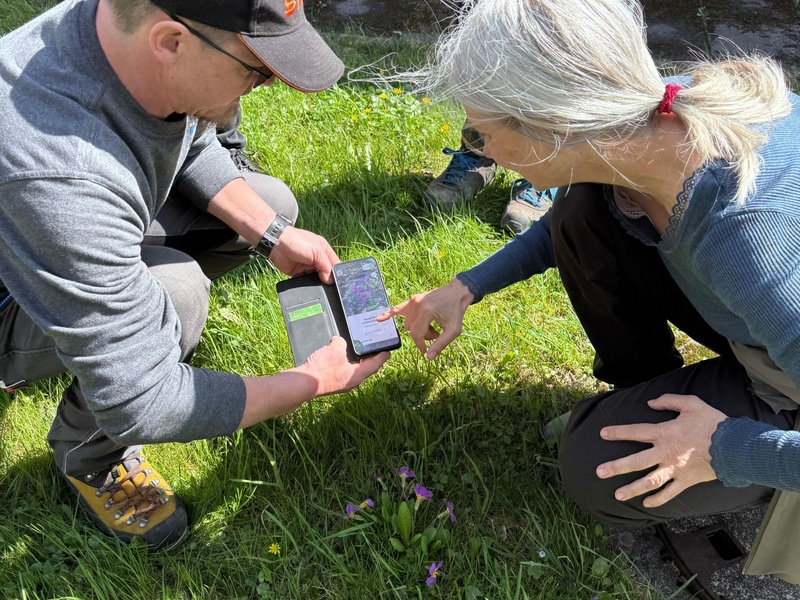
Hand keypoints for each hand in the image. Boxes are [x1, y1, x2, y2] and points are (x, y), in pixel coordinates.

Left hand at [269, 226, 339, 283]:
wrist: (276, 244)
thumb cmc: (297, 242)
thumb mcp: (316, 251)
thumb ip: (325, 266)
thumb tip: (330, 280)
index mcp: (324, 250)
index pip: (335, 264)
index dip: (337, 273)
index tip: (339, 283)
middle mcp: (317, 259)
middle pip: (327, 273)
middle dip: (328, 280)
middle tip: (330, 288)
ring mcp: (308, 267)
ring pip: (317, 279)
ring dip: (318, 284)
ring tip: (322, 289)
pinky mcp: (299, 273)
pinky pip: (306, 282)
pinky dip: (308, 285)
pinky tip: (311, 288)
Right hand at [297, 336, 389, 396]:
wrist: (303, 383)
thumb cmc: (322, 369)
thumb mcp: (335, 350)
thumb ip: (341, 343)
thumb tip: (339, 342)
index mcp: (357, 375)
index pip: (375, 365)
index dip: (382, 356)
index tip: (388, 350)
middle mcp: (352, 381)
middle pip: (365, 368)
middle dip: (369, 357)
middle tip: (373, 346)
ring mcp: (341, 383)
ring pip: (353, 369)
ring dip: (355, 359)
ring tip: (356, 347)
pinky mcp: (331, 382)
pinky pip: (342, 370)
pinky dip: (343, 361)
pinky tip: (338, 353)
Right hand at [378, 277, 473, 359]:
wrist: (457, 292)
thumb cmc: (456, 311)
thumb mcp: (453, 330)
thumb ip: (441, 344)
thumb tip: (428, 357)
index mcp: (427, 311)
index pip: (416, 334)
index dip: (420, 345)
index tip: (426, 351)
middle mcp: (417, 305)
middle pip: (411, 329)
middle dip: (422, 336)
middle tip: (436, 333)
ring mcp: (413, 301)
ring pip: (408, 324)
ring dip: (418, 329)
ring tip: (432, 326)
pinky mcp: (412, 299)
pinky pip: (398, 309)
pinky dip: (389, 314)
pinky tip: (378, 319)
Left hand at [596, 394, 726, 507]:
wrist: (734, 445)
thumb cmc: (713, 423)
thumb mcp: (691, 404)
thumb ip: (669, 401)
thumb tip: (650, 403)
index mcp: (665, 433)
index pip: (636, 432)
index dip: (618, 432)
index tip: (602, 434)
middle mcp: (665, 453)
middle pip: (636, 461)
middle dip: (616, 467)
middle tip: (599, 472)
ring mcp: (675, 469)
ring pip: (649, 481)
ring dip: (632, 489)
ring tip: (617, 496)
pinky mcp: (687, 481)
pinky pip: (670, 493)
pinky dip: (658, 500)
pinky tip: (646, 504)